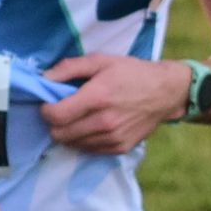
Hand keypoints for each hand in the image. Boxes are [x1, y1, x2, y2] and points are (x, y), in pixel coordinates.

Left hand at [39, 55, 193, 154]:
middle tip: (63, 111)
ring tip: (79, 117)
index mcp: (97, 97)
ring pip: (72, 144)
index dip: (45, 110)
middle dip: (54, 123)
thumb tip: (43, 78)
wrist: (166, 92)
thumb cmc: (131, 73)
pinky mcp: (120, 148)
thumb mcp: (101, 60)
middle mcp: (104, 121)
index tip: (50, 103)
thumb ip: (69, 68)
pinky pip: (88, 150)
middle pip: (59, 134)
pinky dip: (84, 139)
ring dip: (69, 132)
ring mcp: (113, 138)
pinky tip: (92, 125)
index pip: (55, 115)